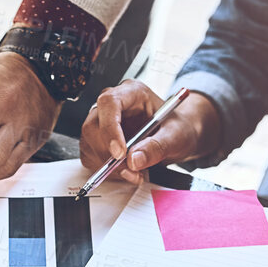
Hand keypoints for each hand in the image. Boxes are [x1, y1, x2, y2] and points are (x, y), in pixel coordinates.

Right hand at [79, 81, 218, 181]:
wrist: (177, 136)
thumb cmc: (178, 128)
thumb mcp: (177, 136)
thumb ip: (158, 146)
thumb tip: (134, 160)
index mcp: (132, 93)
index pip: (109, 103)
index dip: (110, 128)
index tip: (120, 153)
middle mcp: (113, 105)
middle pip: (93, 126)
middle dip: (108, 154)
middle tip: (130, 171)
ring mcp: (102, 122)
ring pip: (89, 143)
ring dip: (107, 165)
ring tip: (134, 173)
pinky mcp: (98, 140)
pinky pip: (90, 155)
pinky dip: (105, 170)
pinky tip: (125, 171)